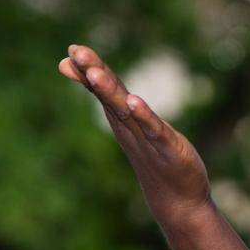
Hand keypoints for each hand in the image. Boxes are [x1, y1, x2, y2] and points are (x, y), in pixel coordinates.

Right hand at [58, 45, 210, 223]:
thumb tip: (103, 87)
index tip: (71, 49)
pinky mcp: (168, 149)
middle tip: (75, 52)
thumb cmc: (156, 159)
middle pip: (108, 95)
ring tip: (95, 73)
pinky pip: (153, 129)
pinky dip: (143, 115)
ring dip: (109, 91)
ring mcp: (146, 139)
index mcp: (123, 119)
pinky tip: (133, 101)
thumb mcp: (137, 128)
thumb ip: (123, 106)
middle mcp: (129, 127)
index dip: (89, 68)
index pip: (103, 89)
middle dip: (93, 72)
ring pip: (124, 111)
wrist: (177, 200)